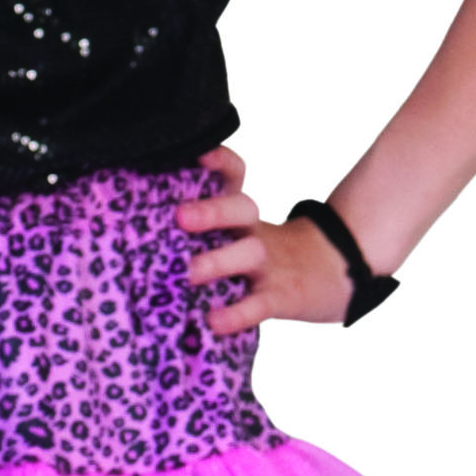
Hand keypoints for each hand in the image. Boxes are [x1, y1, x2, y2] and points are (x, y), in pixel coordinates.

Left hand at [175, 145, 353, 336]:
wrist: (335, 272)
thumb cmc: (268, 253)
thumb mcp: (244, 231)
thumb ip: (206, 229)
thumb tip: (141, 228)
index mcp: (243, 214)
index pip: (235, 176)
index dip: (220, 162)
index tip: (196, 154)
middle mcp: (255, 232)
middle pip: (241, 209)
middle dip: (212, 211)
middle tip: (179, 217)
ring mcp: (270, 265)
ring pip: (249, 254)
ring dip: (218, 261)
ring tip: (187, 274)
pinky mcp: (281, 297)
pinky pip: (259, 305)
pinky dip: (237, 314)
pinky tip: (214, 321)